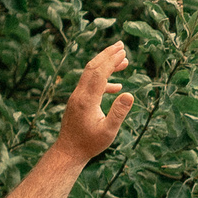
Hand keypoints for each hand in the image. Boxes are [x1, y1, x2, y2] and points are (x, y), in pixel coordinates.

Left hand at [56, 42, 133, 160]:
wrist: (68, 152)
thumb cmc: (89, 144)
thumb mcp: (108, 131)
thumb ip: (118, 112)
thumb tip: (129, 94)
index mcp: (87, 100)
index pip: (99, 73)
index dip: (111, 61)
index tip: (123, 52)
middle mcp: (79, 94)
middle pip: (92, 67)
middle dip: (107, 55)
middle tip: (121, 44)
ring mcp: (77, 97)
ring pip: (90, 74)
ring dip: (105, 65)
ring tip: (123, 60)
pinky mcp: (78, 101)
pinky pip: (91, 85)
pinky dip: (104, 81)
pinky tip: (117, 86)